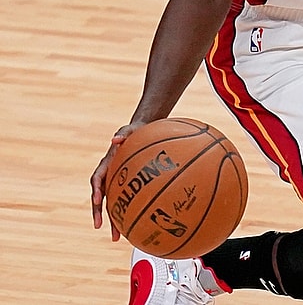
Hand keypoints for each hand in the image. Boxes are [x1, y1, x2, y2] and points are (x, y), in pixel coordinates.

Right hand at [90, 122, 144, 240]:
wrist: (142, 133)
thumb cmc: (133, 131)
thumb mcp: (127, 129)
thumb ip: (122, 133)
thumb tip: (114, 138)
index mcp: (106, 165)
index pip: (97, 179)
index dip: (95, 190)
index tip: (96, 200)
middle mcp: (109, 176)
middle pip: (101, 198)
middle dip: (99, 213)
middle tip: (99, 227)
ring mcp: (117, 183)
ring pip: (113, 205)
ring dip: (113, 221)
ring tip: (117, 238)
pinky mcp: (128, 187)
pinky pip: (127, 202)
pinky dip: (130, 213)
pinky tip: (137, 226)